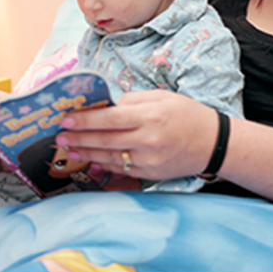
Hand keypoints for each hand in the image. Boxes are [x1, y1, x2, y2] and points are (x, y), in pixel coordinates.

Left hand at [55, 90, 218, 180]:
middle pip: (105, 139)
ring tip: (69, 149)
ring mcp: (149, 160)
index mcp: (150, 115)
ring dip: (87, 153)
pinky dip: (105, 164)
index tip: (66, 119)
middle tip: (59, 137)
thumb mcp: (161, 97)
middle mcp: (148, 139)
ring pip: (110, 157)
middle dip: (79, 138)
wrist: (213, 142)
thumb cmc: (187, 114)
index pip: (110, 118)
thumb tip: (106, 105)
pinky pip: (122, 169)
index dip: (85, 120)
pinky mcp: (151, 174)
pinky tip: (92, 159)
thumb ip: (132, 101)